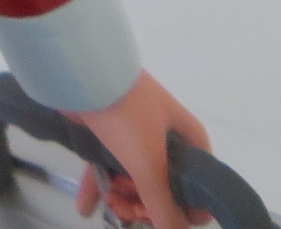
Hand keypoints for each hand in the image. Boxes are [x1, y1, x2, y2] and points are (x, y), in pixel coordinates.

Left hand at [72, 71, 211, 228]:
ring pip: (133, 173)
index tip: (174, 220)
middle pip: (163, 181)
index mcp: (185, 134)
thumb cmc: (126, 113)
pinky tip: (85, 207)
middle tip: (132, 215)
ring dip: (122, 197)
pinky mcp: (105, 127)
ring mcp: (132, 128)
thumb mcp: (148, 163)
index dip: (191, 204)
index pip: (200, 178)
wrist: (81, 66)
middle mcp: (162, 131)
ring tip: (110, 208)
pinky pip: (106, 162)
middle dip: (148, 204)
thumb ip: (163, 205)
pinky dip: (98, 184)